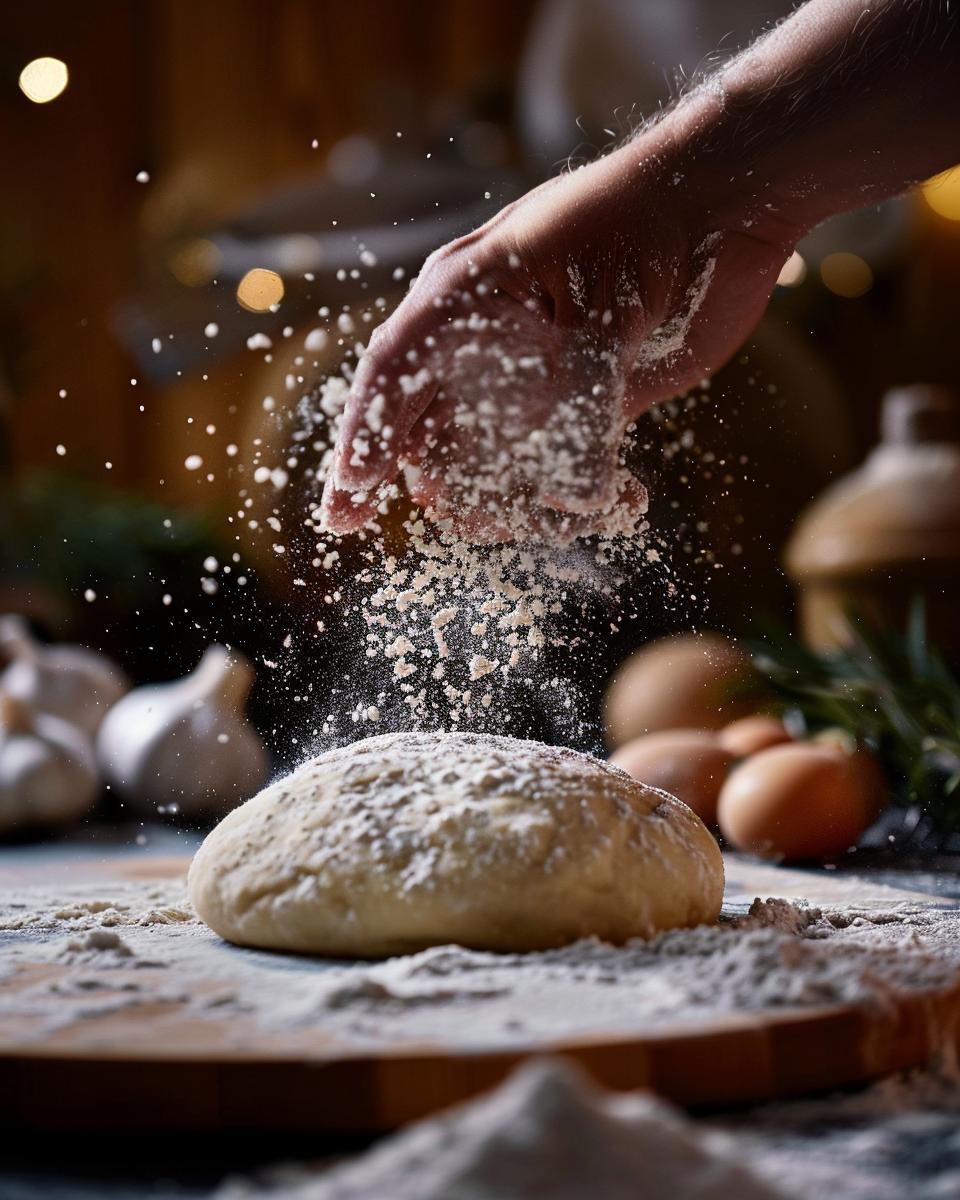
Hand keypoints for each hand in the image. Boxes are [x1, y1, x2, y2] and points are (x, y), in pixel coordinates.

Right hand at [321, 126, 797, 541]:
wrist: (722, 207)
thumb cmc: (648, 225)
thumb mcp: (607, 311)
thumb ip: (584, 404)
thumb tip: (577, 499)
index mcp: (464, 300)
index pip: (389, 377)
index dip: (363, 446)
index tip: (345, 513)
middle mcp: (486, 348)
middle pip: (433, 440)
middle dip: (459, 495)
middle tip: (498, 522)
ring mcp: (530, 381)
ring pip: (494, 471)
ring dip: (532, 509)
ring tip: (603, 505)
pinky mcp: (581, 407)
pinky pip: (561, 474)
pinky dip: (590, 500)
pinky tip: (629, 500)